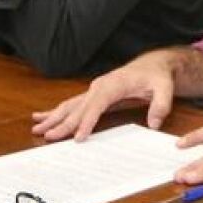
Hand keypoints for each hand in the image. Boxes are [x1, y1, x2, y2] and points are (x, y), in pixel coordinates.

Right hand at [31, 50, 178, 141]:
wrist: (154, 65)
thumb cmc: (157, 76)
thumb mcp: (165, 88)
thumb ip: (161, 104)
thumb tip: (154, 123)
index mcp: (114, 84)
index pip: (98, 104)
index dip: (87, 121)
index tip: (79, 137)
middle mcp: (100, 86)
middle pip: (79, 107)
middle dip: (64, 123)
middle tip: (49, 137)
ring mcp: (95, 90)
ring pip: (71, 105)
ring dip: (53, 117)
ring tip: (37, 129)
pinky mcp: (94, 94)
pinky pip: (72, 104)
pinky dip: (56, 112)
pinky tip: (41, 117)